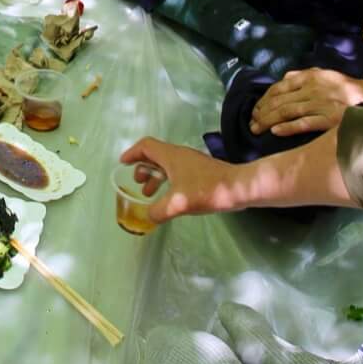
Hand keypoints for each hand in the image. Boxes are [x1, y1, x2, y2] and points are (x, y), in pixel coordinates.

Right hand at [116, 135, 242, 226]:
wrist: (240, 188)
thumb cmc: (207, 190)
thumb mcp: (178, 203)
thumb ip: (158, 211)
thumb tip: (148, 217)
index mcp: (171, 156)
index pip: (145, 146)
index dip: (132, 153)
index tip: (122, 163)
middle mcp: (179, 154)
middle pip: (154, 154)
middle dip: (142, 167)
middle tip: (137, 182)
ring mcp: (191, 162)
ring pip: (166, 164)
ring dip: (154, 176)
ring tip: (149, 193)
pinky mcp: (200, 170)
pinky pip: (176, 171)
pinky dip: (167, 180)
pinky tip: (170, 196)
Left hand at [250, 68, 362, 137]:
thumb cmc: (342, 87)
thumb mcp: (321, 75)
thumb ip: (301, 77)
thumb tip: (281, 83)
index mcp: (308, 77)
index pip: (278, 88)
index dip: (263, 100)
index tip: (255, 111)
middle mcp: (311, 89)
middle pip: (279, 101)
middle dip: (262, 113)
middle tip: (251, 124)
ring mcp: (320, 104)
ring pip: (287, 112)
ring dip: (268, 121)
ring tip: (257, 129)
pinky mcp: (329, 119)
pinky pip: (304, 123)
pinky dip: (288, 128)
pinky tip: (276, 132)